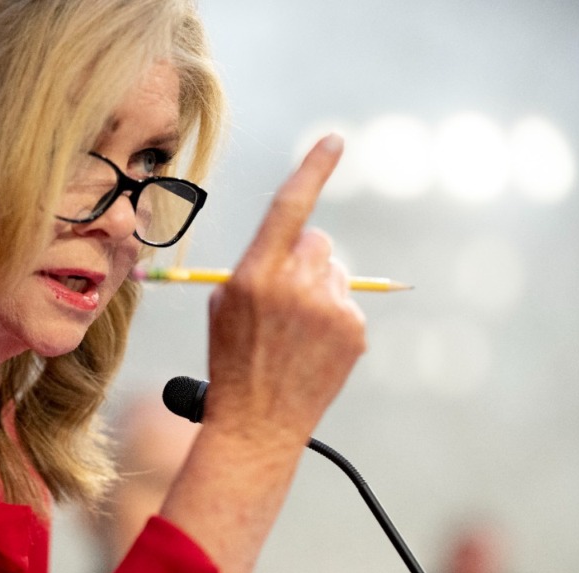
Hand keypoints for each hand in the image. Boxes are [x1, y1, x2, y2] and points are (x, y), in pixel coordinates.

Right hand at [204, 134, 366, 445]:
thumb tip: (296, 242)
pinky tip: (313, 348)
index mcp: (257, 274)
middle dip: (303, 258)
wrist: (258, 425)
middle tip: (286, 297)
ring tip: (296, 332)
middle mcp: (297, 285)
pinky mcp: (354, 330)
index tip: (335, 140)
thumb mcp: (224, 306)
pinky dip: (333, 317)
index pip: (290, 206)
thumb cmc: (232, 362)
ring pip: (334, 271)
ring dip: (318, 288)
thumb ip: (257, 265)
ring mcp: (330, 308)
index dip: (313, 169)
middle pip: (317, 241)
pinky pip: (347, 302)